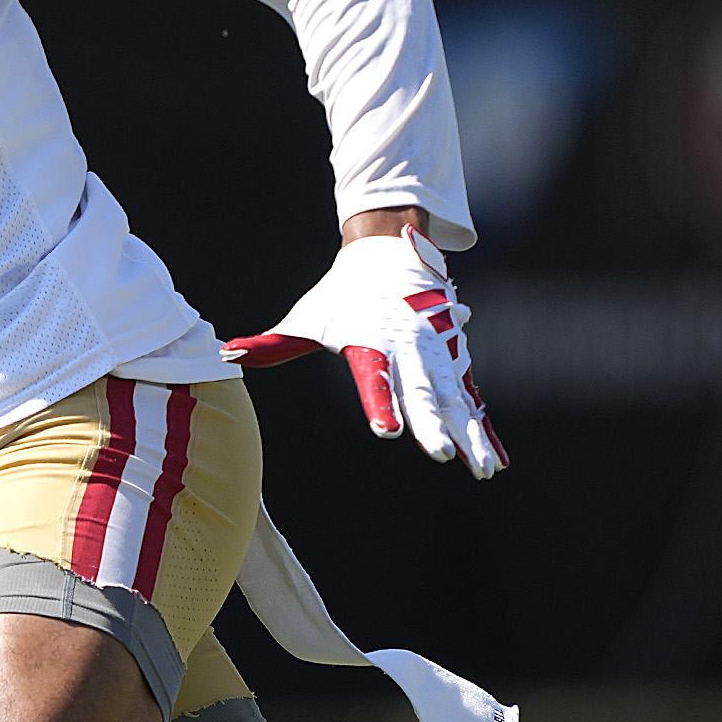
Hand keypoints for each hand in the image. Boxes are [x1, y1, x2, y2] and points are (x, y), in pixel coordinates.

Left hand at [224, 227, 509, 478]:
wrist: (391, 249)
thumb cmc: (342, 293)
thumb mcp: (308, 316)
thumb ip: (273, 343)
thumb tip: (225, 354)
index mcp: (372, 340)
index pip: (375, 374)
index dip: (380, 400)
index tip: (386, 430)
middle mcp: (409, 347)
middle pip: (422, 390)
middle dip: (433, 423)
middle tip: (442, 455)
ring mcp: (438, 353)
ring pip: (456, 399)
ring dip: (469, 435)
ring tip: (481, 471)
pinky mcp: (455, 360)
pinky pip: (472, 400)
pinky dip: (484, 429)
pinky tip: (496, 461)